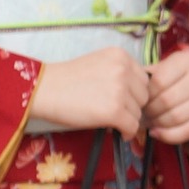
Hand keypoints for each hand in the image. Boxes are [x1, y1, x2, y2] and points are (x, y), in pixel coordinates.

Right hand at [29, 43, 149, 136]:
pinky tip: (121, 133)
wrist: (44, 90)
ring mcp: (120, 90)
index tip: (126, 101)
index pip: (143, 79)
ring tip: (113, 121)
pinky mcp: (114, 111)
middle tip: (119, 112)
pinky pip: (132, 126)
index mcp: (121, 55)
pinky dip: (128, 133)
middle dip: (134, 106)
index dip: (135, 93)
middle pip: (145, 95)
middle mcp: (124, 69)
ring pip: (139, 112)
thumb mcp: (99, 65)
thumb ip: (119, 73)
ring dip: (129, 119)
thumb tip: (138, 96)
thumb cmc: (67, 80)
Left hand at [143, 47, 188, 144]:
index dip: (145, 96)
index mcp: (186, 61)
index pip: (158, 82)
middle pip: (167, 101)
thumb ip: (147, 79)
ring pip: (177, 117)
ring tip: (149, 123)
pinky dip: (169, 136)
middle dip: (150, 112)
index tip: (139, 101)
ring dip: (158, 124)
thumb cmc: (174, 75)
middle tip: (142, 116)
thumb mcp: (161, 68)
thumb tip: (131, 100)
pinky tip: (158, 133)